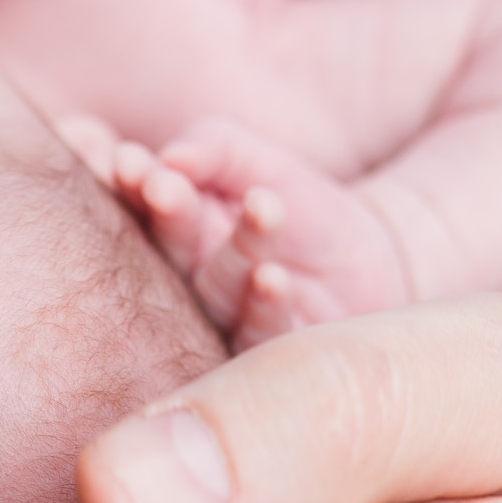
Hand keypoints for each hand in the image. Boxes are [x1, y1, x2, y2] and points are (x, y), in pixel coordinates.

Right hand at [113, 117, 413, 347]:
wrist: (373, 265)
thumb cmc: (303, 211)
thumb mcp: (262, 163)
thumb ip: (217, 147)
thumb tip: (173, 155)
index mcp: (179, 231)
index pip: (144, 206)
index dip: (134, 183)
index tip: (128, 161)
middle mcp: (191, 282)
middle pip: (174, 249)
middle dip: (171, 214)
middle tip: (163, 187)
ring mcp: (225, 323)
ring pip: (220, 290)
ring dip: (235, 252)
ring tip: (259, 210)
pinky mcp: (266, 355)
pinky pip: (260, 334)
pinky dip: (266, 304)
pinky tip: (272, 275)